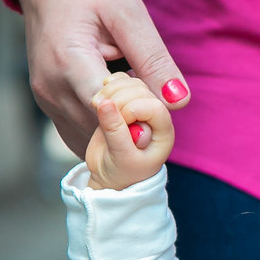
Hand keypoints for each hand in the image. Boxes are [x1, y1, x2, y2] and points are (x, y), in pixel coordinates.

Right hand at [11, 0, 189, 157]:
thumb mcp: (129, 15)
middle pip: (100, 130)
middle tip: (159, 110)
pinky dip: (105, 132)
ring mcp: (45, 99)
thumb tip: (179, 101)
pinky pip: (80, 133)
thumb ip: (153, 59)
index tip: (162, 110)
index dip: (140, 118)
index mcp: (69, 62)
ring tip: (143, 106)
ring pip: (91, 138)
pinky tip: (125, 115)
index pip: (109, 112)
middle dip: (135, 128)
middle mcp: (50, 87)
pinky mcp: (48, 103)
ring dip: (121, 132)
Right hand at [86, 73, 174, 189]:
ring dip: (112, 89)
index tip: (117, 123)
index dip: (133, 109)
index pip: (153, 106)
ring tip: (97, 104)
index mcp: (163, 130)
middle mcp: (154, 115)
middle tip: (99, 108)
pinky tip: (98, 97)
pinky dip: (108, 85)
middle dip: (120, 97)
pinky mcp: (124, 101)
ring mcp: (140, 106)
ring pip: (131, 83)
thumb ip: (115, 130)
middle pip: (142, 91)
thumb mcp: (121, 157)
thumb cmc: (122, 172)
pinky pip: (120, 83)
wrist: (112, 176)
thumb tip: (105, 104)